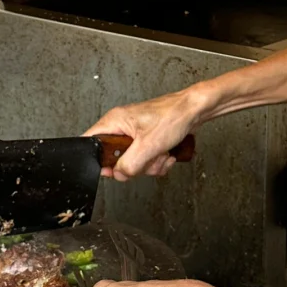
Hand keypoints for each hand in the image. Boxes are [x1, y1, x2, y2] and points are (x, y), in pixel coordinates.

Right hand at [84, 89, 203, 179]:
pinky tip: (167, 154)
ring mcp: (135, 134)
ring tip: (161, 154)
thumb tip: (118, 174)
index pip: (91, 142)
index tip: (109, 170)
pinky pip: (145, 159)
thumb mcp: (148, 146)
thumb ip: (129, 164)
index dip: (97, 159)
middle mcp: (122, 126)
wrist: (195, 111)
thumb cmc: (173, 116)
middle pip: (115, 158)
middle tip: (145, 159)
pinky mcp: (148, 139)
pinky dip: (157, 161)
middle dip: (134, 165)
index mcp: (114, 121)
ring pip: (133, 161)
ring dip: (150, 164)